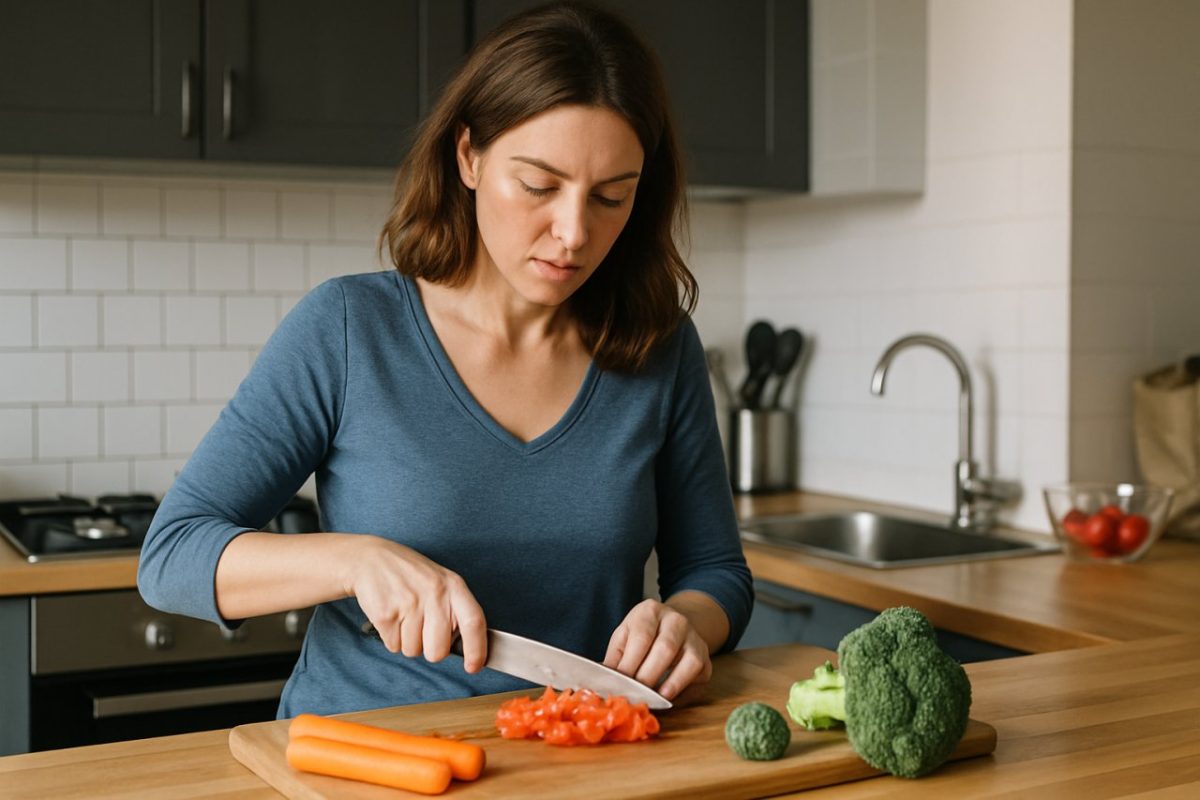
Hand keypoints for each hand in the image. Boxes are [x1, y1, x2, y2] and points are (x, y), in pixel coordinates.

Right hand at [342, 536, 487, 672]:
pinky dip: (391, 637)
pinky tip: (392, 615)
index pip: (474, 622)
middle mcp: (434, 594)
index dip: (477, 649)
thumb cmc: (410, 575)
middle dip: (430, 650)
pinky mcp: (386, 614)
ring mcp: (409, 604)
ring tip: (404, 615)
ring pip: (413, 651)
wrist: (371, 559)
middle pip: (439, 650)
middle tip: (423, 630)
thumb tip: (465, 647)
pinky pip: (393, 646)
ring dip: (407, 641)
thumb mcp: (440, 581)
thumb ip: (455, 609)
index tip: (473, 666)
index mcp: (453, 586)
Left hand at [603, 598, 712, 699]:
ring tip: (656, 698)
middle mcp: (676, 620)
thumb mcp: (624, 638)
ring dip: (672, 683)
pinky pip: (699, 675)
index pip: (642, 636)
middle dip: (649, 676)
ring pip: (690, 661)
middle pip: (666, 648)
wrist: (671, 626)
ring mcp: (694, 638)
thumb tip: (604, 682)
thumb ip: (615, 658)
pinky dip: (684, 690)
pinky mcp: (706, 657)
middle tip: (635, 695)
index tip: (620, 684)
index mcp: (650, 611)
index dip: (631, 663)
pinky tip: (669, 698)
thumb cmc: (641, 635)